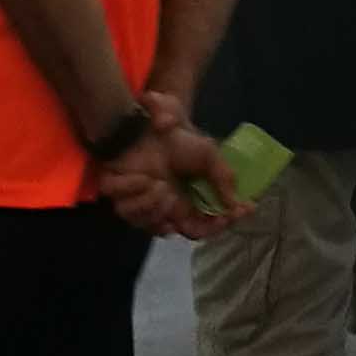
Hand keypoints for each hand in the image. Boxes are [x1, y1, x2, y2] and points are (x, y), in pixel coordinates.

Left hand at [96, 98, 241, 239]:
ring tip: (160, 185)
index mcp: (186, 203)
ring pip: (149, 225)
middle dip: (186, 222)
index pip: (204, 227)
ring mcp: (142, 204)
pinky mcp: (119, 194)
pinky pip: (124, 208)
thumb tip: (235, 205)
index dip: (217, 226)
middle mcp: (166, 209)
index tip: (230, 216)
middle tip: (180, 202)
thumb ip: (223, 179)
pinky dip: (134, 193)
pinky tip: (143, 179)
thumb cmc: (180, 141)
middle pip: (179, 232)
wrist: (151, 124)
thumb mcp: (208, 155)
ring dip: (155, 207)